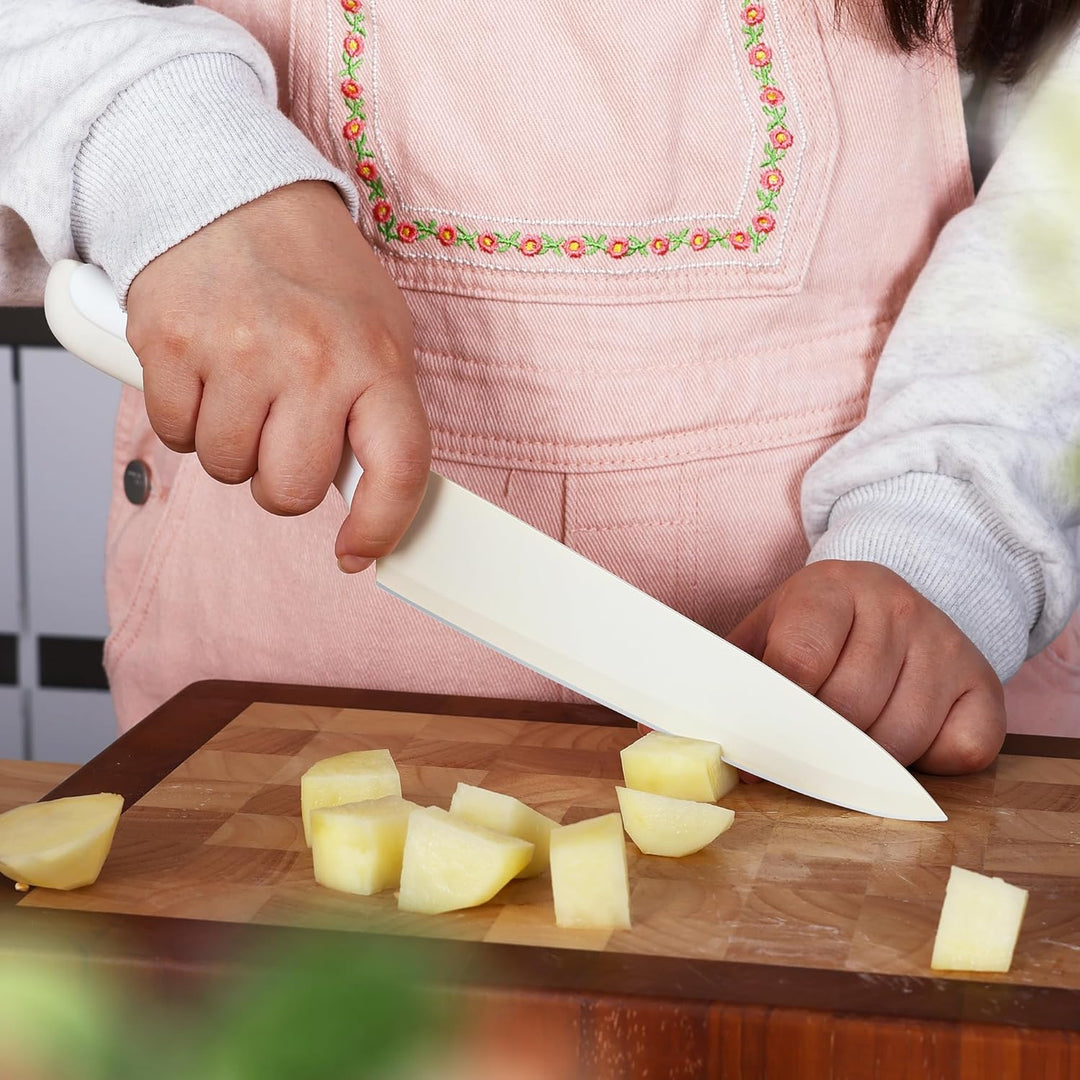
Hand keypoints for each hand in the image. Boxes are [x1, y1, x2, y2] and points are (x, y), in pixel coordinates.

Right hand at [126, 180, 429, 571]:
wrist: (234, 193)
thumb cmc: (314, 275)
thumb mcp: (377, 332)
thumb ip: (380, 412)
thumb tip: (372, 496)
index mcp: (377, 360)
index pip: (398, 469)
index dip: (381, 527)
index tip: (358, 552)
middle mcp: (312, 359)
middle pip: (290, 490)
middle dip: (283, 478)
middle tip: (282, 431)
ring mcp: (238, 352)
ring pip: (228, 469)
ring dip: (234, 445)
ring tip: (245, 386)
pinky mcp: (170, 344)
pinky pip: (175, 436)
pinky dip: (187, 419)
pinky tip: (206, 373)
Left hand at [727, 560, 1005, 774]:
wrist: (887, 601)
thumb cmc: (812, 630)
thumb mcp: (765, 633)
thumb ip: (728, 677)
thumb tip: (667, 736)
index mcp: (829, 587)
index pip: (799, 663)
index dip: (774, 720)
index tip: (754, 758)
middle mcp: (895, 606)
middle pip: (849, 709)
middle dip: (818, 747)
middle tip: (801, 756)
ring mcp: (945, 641)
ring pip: (899, 739)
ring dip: (867, 763)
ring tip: (849, 743)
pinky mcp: (984, 683)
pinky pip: (959, 751)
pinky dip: (928, 766)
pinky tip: (903, 739)